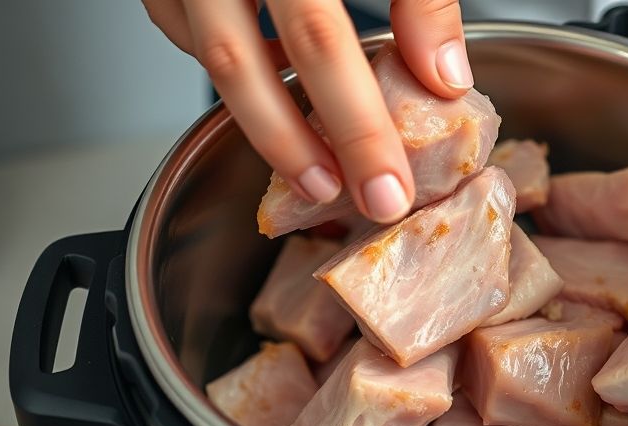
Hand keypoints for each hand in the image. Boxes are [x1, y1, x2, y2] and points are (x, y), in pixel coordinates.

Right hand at [142, 0, 471, 222]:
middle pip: (245, 62)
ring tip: (314, 170)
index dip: (360, 120)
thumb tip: (443, 72)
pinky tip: (273, 87)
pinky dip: (230, 66)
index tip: (390, 183)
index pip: (323, 38)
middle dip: (302, 145)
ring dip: (262, 119)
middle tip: (351, 200)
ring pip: (207, 52)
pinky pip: (184, 23)